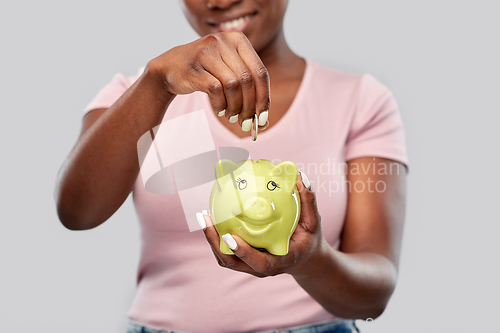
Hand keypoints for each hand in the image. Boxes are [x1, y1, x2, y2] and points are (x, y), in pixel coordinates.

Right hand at [147, 31, 269, 129]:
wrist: (170, 68)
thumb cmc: (207, 72)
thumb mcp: (230, 72)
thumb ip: (248, 89)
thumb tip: (264, 121)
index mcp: (238, 40)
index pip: (260, 72)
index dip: (264, 97)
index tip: (263, 117)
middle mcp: (223, 42)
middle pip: (247, 80)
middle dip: (249, 106)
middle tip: (246, 122)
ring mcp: (206, 53)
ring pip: (233, 85)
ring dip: (235, 107)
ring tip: (231, 116)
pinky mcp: (193, 68)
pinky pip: (215, 90)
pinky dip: (220, 105)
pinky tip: (219, 110)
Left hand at [200, 172, 326, 277]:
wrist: (305, 259)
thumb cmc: (309, 239)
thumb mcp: (314, 222)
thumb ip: (309, 202)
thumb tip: (302, 178)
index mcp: (279, 261)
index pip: (259, 262)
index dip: (243, 252)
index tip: (229, 236)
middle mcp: (261, 268)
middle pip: (232, 262)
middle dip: (215, 243)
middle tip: (206, 217)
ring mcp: (250, 266)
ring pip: (225, 258)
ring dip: (211, 239)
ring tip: (204, 215)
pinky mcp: (244, 261)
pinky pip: (226, 251)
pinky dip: (216, 236)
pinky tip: (212, 216)